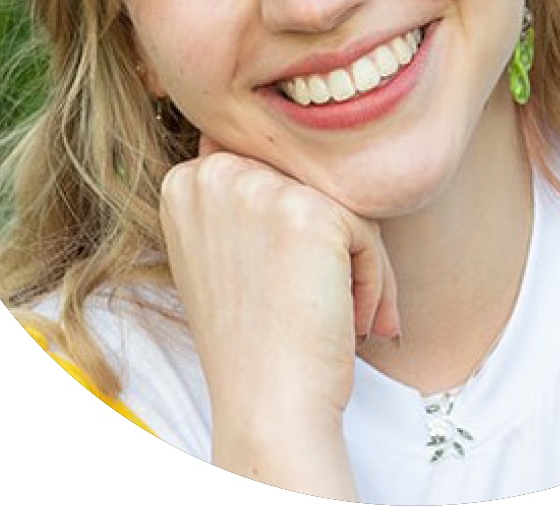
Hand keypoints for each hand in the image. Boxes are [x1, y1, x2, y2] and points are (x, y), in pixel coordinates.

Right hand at [158, 135, 399, 494]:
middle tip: (329, 304)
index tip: (287, 287)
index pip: (271, 171)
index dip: (292, 232)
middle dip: (330, 244)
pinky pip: (367, 229)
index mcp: (186, 180)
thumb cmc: (254, 340)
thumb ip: (242, 199)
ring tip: (346, 315)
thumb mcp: (221, 254)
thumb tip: (290, 154)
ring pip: (341, 204)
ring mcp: (259, 189)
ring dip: (357, 264)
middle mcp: (215, 174)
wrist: (268, 406)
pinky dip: (373, 278)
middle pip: (309, 184)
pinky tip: (352, 320)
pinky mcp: (309, 212)